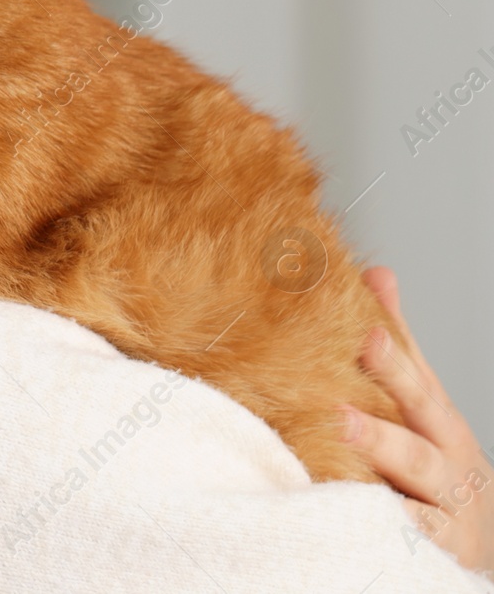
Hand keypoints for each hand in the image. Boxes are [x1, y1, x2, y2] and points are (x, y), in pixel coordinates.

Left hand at [340, 266, 492, 575]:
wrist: (474, 544)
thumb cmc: (437, 463)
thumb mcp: (422, 405)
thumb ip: (399, 346)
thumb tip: (376, 272)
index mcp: (438, 419)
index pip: (416, 376)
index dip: (395, 352)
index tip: (368, 326)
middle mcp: (447, 455)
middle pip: (421, 411)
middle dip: (394, 383)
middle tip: (361, 353)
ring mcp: (443, 501)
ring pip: (418, 472)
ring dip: (382, 446)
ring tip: (344, 423)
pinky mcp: (435, 546)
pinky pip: (412, 532)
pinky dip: (390, 519)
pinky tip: (356, 503)